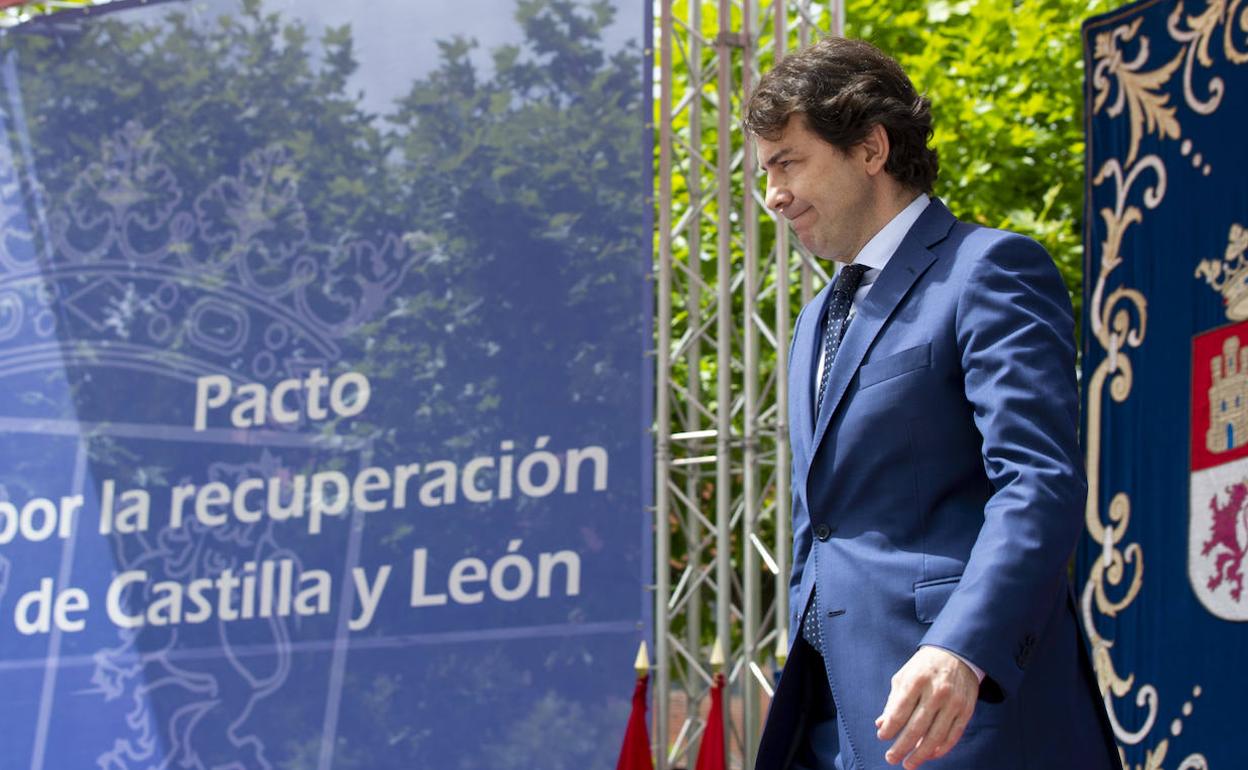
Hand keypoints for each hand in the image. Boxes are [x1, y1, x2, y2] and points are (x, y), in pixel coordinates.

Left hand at [874, 646, 977, 768]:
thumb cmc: (924, 667)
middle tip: (891, 758)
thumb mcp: (904, 676)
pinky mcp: (966, 710)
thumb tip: (882, 725)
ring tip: (909, 763)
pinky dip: (941, 749)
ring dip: (920, 754)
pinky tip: (930, 755)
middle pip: (916, 728)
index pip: (899, 711)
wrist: (957, 653)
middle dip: (902, 747)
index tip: (882, 738)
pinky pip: (953, 735)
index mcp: (916, 681)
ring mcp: (953, 702)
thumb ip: (893, 701)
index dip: (890, 728)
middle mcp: (936, 692)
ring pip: (936, 736)